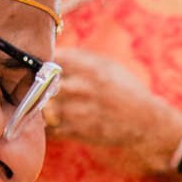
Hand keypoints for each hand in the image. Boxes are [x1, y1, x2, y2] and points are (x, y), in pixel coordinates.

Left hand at [42, 48, 181, 167]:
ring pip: (42, 105)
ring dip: (40, 104)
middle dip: (39, 82)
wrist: (145, 124)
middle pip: (42, 81)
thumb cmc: (126, 90)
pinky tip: (53, 119)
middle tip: (36, 83)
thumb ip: (80, 57)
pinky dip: (46, 124)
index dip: (44, 60)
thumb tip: (54, 49)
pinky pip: (48, 127)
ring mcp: (76, 112)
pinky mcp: (75, 132)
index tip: (43, 63)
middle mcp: (81, 89)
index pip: (53, 57)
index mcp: (90, 68)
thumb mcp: (109, 65)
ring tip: (42, 103)